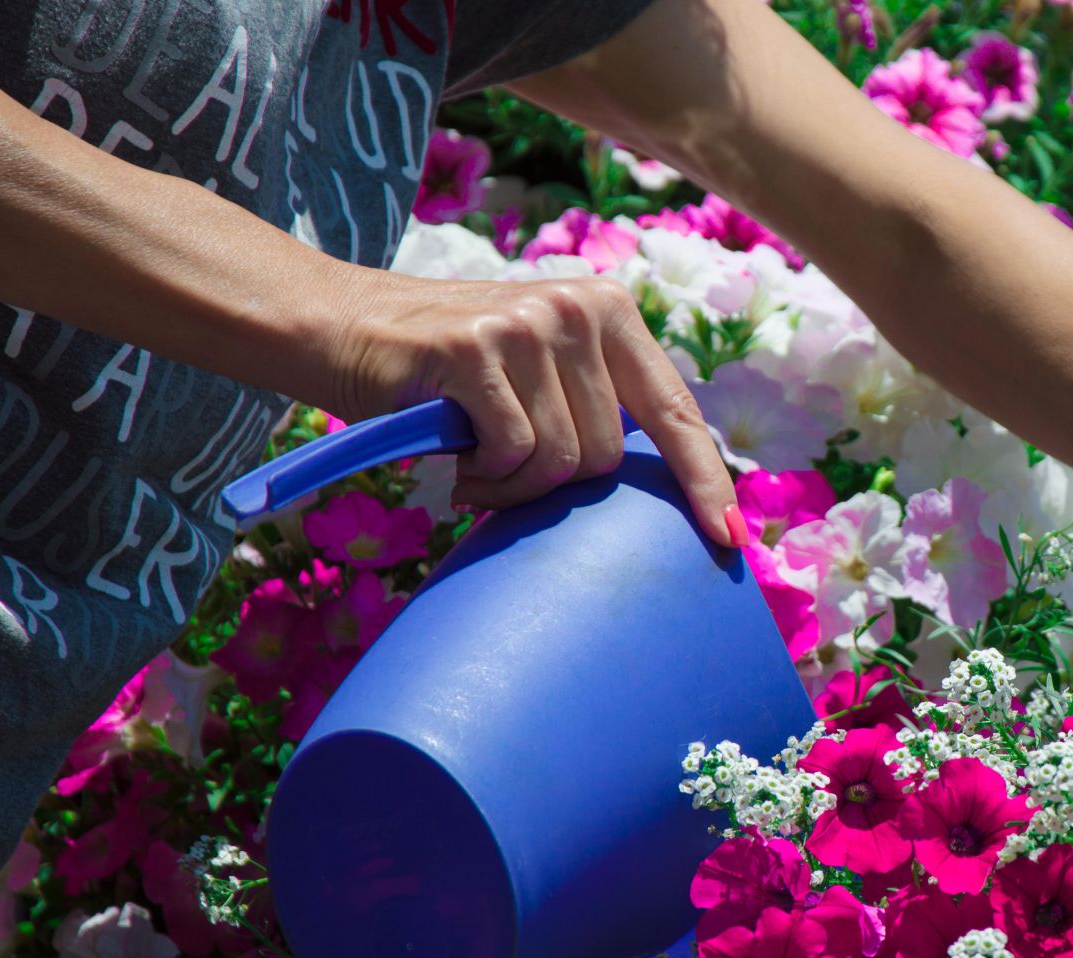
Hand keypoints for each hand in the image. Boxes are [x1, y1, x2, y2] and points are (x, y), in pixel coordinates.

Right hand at [322, 271, 745, 545]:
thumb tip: (662, 494)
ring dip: (513, 484)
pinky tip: (457, 457)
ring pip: (560, 460)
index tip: (731, 536)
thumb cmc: (450, 373)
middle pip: (606, 454)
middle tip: (503, 468)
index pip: (675, 410)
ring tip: (477, 461)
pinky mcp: (476, 348)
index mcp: (610, 311)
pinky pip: (511, 452)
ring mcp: (529, 322)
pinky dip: (484, 475)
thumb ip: (596, 404)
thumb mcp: (541, 372)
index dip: (704, 480)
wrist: (341, 326)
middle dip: (554, 483)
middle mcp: (579, 307)